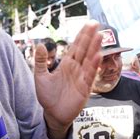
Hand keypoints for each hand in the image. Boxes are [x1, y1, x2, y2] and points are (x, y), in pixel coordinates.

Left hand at [34, 22, 101, 138]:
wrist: (52, 114)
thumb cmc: (48, 96)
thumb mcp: (40, 76)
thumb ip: (40, 61)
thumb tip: (40, 45)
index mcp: (67, 64)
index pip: (76, 46)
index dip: (82, 35)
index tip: (88, 24)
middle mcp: (76, 68)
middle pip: (84, 50)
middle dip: (90, 37)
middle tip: (95, 24)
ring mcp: (81, 78)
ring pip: (89, 60)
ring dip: (94, 48)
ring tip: (99, 36)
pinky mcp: (84, 89)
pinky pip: (90, 75)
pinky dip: (94, 66)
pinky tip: (98, 56)